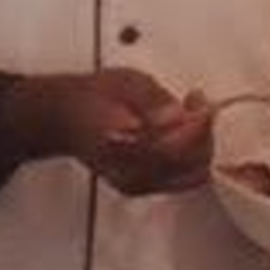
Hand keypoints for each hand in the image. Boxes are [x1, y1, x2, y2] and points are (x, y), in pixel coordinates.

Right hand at [3, 70, 213, 195]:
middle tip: (197, 103)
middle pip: (191, 167)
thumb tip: (176, 114)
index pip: (175, 149)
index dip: (197, 125)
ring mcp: (137, 185)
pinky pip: (182, 176)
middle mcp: (131, 175)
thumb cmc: (92, 98)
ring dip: (200, 143)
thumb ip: (152, 99)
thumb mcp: (125, 83)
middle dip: (203, 134)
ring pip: (191, 175)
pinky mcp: (143, 187)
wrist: (65, 117)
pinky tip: (182, 127)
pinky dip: (191, 153)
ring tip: (190, 111)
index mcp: (122, 149)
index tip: (199, 101)